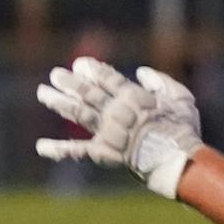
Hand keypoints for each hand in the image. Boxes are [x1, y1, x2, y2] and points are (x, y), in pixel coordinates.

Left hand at [35, 59, 202, 198]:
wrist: (176, 160)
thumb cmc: (182, 130)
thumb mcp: (181, 98)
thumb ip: (162, 82)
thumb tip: (141, 72)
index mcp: (133, 97)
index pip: (109, 78)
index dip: (93, 70)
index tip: (80, 63)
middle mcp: (115, 111)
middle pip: (88, 92)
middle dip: (70, 82)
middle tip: (54, 74)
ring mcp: (106, 131)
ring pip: (78, 112)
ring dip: (58, 102)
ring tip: (42, 92)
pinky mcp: (102, 153)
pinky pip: (76, 150)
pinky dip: (58, 149)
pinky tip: (40, 147)